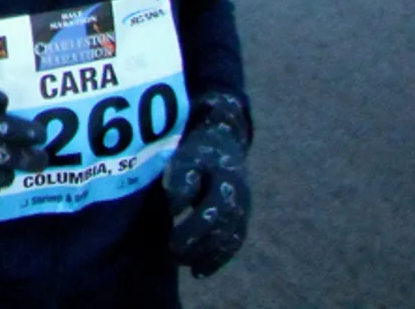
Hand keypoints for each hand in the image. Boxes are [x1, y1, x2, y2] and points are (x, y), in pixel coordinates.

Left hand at [165, 94, 250, 277]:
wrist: (225, 143)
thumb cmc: (199, 151)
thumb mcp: (188, 155)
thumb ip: (182, 178)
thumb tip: (175, 208)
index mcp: (227, 181)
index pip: (213, 209)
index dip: (194, 222)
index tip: (171, 227)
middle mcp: (240, 199)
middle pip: (222, 229)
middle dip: (198, 243)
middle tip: (173, 252)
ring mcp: (243, 212)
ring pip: (229, 241)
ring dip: (208, 256)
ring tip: (185, 265)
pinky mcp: (241, 221)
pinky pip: (232, 245)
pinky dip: (217, 259)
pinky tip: (199, 271)